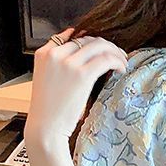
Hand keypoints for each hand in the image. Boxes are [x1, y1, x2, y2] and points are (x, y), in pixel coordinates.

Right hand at [24, 26, 127, 149]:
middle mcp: (55, 54)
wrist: (45, 128)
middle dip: (105, 45)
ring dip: (114, 52)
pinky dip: (117, 61)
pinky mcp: (82, 74)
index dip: (89, 40)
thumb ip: (58, 67)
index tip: (100, 48)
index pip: (70, 37)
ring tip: (122, 62)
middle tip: (117, 54)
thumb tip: (80, 62)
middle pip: (87, 39)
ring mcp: (68, 63)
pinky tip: (122, 69)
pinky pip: (106, 59)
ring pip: (99, 45)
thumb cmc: (48, 112)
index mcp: (43, 54)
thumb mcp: (46, 81)